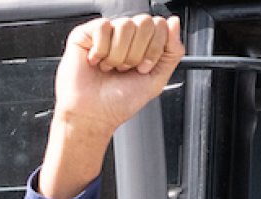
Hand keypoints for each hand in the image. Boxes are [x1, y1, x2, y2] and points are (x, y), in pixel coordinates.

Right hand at [38, 15, 183, 198]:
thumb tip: (175, 23)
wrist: (94, 114)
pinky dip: (101, 50)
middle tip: (126, 69)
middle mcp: (126, 36)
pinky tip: (96, 62)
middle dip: (138, 53)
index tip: (144, 68)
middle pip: (145, 22)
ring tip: (111, 67)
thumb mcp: (157, 80)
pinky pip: (103, 27)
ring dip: (119, 55)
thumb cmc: (120, 102)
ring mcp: (106, 33)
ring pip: (125, 25)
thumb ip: (172, 52)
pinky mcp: (86, 33)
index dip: (155, 49)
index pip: (160, 26)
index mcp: (143, 44)